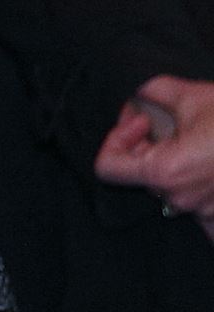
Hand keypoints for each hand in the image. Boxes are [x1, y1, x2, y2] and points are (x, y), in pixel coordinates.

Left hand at [95, 75, 213, 234]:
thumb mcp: (190, 95)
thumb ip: (150, 90)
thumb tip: (134, 91)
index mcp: (165, 172)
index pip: (106, 167)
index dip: (116, 138)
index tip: (141, 121)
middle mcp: (182, 199)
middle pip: (140, 177)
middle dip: (145, 145)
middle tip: (165, 121)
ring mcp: (207, 214)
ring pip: (171, 192)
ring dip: (173, 167)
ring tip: (193, 142)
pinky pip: (205, 221)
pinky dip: (201, 197)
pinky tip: (209, 173)